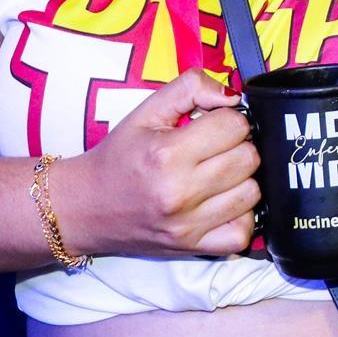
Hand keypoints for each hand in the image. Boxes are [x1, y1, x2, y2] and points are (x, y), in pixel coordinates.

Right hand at [56, 69, 260, 257]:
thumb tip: (232, 95)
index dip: (230, 120)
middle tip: (216, 150)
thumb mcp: (146, 112)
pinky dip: (240, 217)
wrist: (85, 207)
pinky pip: (243, 233)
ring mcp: (188, 225)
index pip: (236, 126)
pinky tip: (222, 204)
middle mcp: (180, 192)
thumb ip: (190, 88)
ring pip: (252, 194)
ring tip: (217, 175)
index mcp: (167, 153)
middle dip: (238, 147)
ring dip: (241, 181)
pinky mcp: (193, 248)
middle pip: (249, 158)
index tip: (214, 126)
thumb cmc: (119, 157)